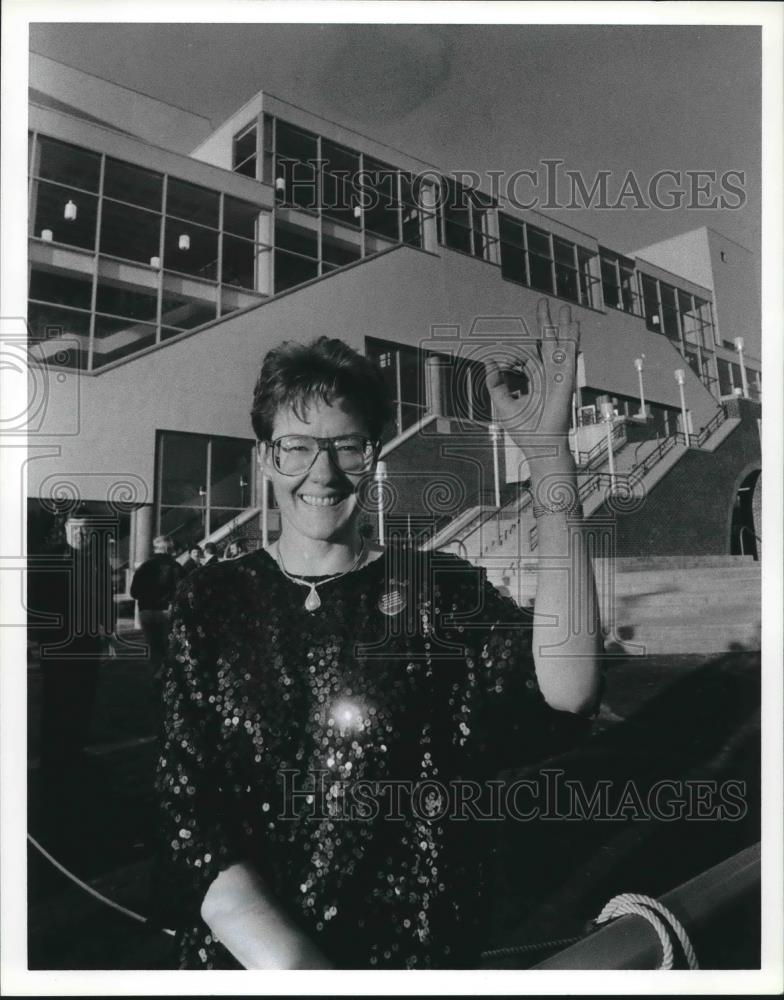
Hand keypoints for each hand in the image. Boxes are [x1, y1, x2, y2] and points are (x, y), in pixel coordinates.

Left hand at [484, 298, 578, 462]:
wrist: (541, 445)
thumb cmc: (525, 430)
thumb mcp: (503, 404)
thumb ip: (495, 383)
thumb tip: (488, 363)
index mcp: (536, 379)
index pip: (526, 356)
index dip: (511, 355)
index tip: (502, 361)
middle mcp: (549, 375)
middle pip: (547, 343)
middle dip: (545, 324)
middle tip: (544, 303)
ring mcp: (559, 376)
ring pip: (561, 345)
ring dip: (563, 326)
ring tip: (565, 308)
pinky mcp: (566, 381)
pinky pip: (569, 356)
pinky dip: (572, 340)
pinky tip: (574, 326)